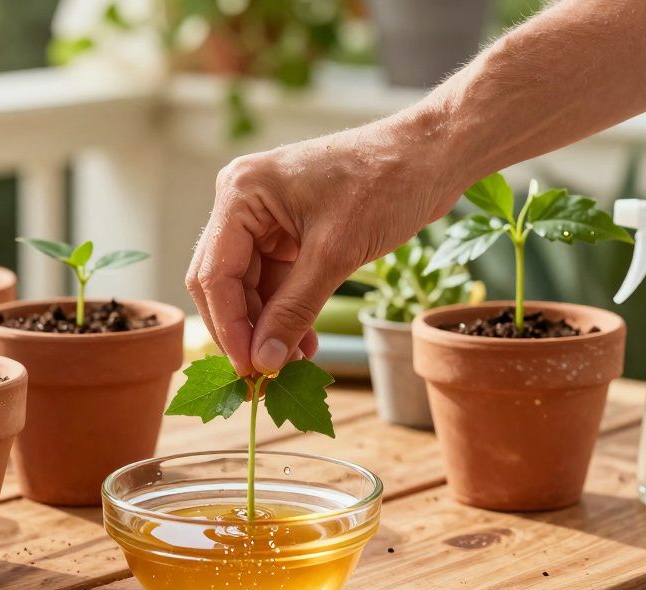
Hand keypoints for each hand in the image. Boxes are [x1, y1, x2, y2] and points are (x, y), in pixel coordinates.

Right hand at [186, 113, 461, 375]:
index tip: (249, 370)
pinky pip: (276, 283)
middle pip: (223, 283)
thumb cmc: (386, 183)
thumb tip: (264, 362)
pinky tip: (304, 343)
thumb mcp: (336, 253)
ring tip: (294, 365)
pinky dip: (286, 314)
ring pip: (249, 288)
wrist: (432, 154)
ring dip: (268, 328)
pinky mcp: (290, 233)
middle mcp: (243, 204)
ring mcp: (265, 219)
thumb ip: (294, 309)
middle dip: (244, 331)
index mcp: (240, 194)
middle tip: (263, 379)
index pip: (213, 274)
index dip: (229, 328)